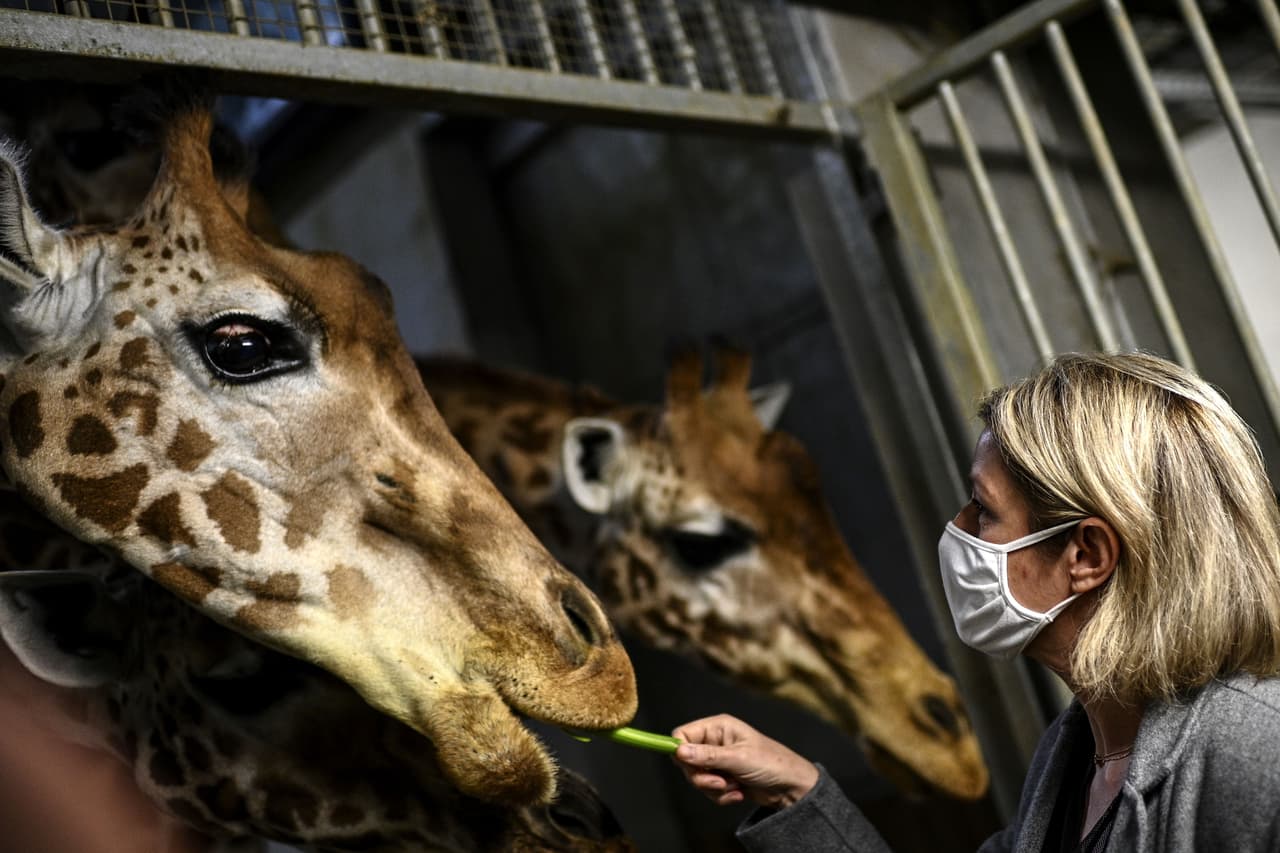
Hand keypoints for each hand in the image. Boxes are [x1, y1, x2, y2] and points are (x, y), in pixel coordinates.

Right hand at [672, 714, 818, 808]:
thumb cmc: (771, 763)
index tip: (689, 766)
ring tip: (734, 787)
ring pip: (696, 778)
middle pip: (686, 760)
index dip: (681, 751)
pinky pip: (708, 790)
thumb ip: (707, 755)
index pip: (683, 734)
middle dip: (701, 776)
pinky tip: (739, 793)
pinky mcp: (723, 778)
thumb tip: (679, 751)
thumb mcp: (738, 758)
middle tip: (719, 782)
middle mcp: (715, 742)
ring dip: (714, 788)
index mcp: (718, 727)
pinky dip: (721, 796)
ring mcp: (718, 761)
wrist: (791, 787)